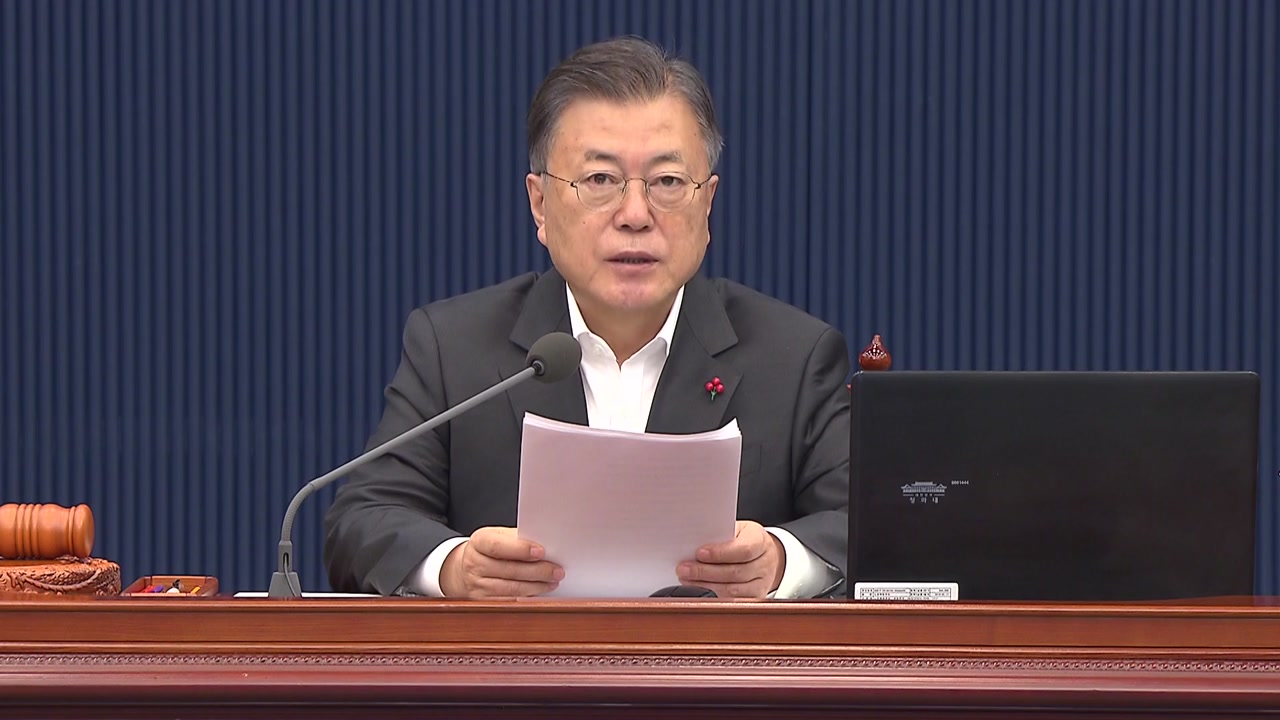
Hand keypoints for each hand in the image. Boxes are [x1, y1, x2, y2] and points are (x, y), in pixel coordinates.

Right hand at [439, 526, 562, 598]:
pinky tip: (540, 593)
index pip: (498, 546)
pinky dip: (528, 598)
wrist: (466, 568)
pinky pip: (509, 602)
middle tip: (557, 570)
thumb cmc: (491, 549)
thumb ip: (518, 539)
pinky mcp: (483, 602)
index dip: (520, 549)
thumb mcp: (499, 536)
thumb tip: (547, 547)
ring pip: (511, 589)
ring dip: (536, 586)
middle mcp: (474, 564)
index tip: (541, 551)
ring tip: (553, 581)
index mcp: (479, 542)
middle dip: (537, 571)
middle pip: (509, 570)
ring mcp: (477, 585)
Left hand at [676, 521, 784, 598]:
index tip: (699, 553)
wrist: (764, 555)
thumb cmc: (744, 539)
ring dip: (706, 586)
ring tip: (687, 580)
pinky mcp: (756, 598)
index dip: (720, 553)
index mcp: (760, 541)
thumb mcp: (737, 529)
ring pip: (733, 591)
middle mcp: (764, 563)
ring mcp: (762, 583)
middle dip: (705, 572)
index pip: (743, 549)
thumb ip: (720, 534)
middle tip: (684, 569)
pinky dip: (714, 597)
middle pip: (735, 572)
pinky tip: (699, 591)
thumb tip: (693, 542)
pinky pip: (733, 602)